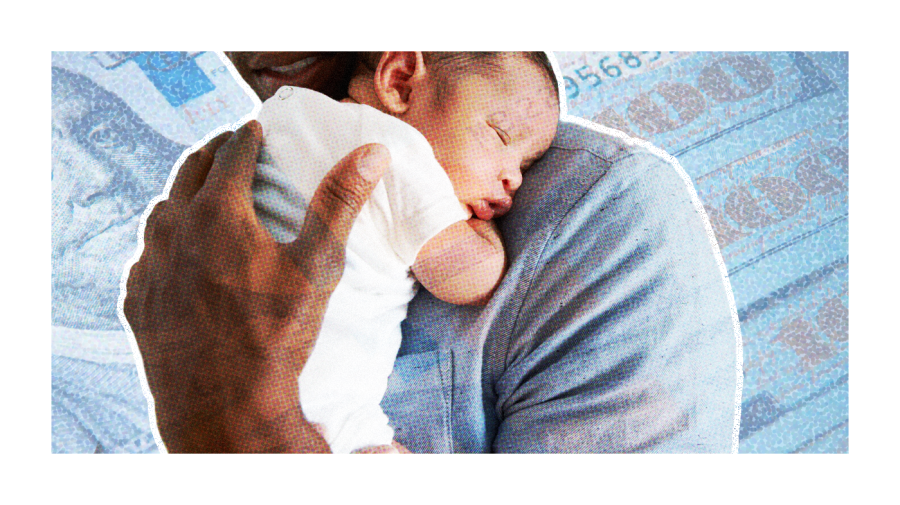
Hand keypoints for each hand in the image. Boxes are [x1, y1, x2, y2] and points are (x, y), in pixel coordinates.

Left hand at [123, 120, 388, 452]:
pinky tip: (179, 255)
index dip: (245, 136)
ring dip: (183, 196)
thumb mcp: (318, 264)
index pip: (230, 154)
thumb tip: (370, 153)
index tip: (253, 127)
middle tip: (227, 148)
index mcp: (218, 212)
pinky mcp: (138, 300)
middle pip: (188, 173)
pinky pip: (147, 257)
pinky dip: (165, 242)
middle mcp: (174, 230)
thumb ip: (340, 202)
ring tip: (201, 196)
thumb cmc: (275, 333)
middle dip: (210, 155)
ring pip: (161, 213)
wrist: (224, 404)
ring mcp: (151, 266)